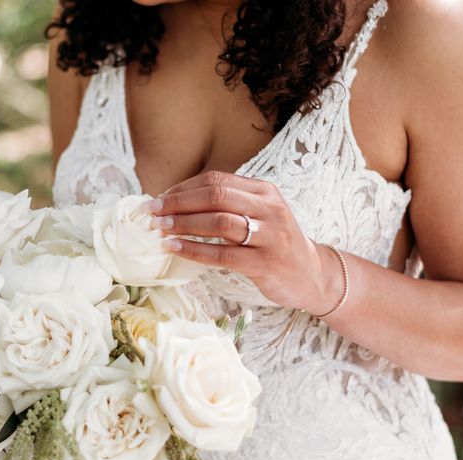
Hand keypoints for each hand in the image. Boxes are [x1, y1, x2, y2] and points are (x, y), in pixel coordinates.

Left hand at [142, 171, 342, 314]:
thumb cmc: (274, 245)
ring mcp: (269, 235)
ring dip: (183, 224)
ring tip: (160, 230)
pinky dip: (195, 250)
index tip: (158, 199)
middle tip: (152, 213)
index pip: (216, 180)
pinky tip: (175, 249)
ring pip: (218, 222)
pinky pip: (223, 254)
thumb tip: (177, 203)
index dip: (183, 188)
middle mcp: (268, 208)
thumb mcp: (259, 215)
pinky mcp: (265, 263)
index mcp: (264, 191)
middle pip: (216, 195)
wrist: (311, 275)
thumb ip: (228, 206)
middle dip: (178, 203)